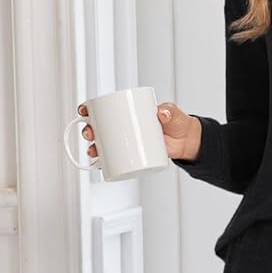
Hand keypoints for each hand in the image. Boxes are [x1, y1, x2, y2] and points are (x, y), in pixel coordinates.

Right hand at [76, 101, 202, 160]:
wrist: (186, 140)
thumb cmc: (176, 122)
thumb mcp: (172, 113)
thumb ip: (168, 111)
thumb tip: (162, 113)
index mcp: (129, 112)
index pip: (104, 108)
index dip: (90, 109)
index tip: (85, 110)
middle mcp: (125, 126)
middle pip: (100, 127)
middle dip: (89, 130)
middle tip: (91, 133)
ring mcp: (129, 141)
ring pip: (105, 144)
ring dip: (94, 148)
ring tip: (94, 151)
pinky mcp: (134, 155)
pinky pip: (116, 159)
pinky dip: (106, 162)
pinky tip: (99, 164)